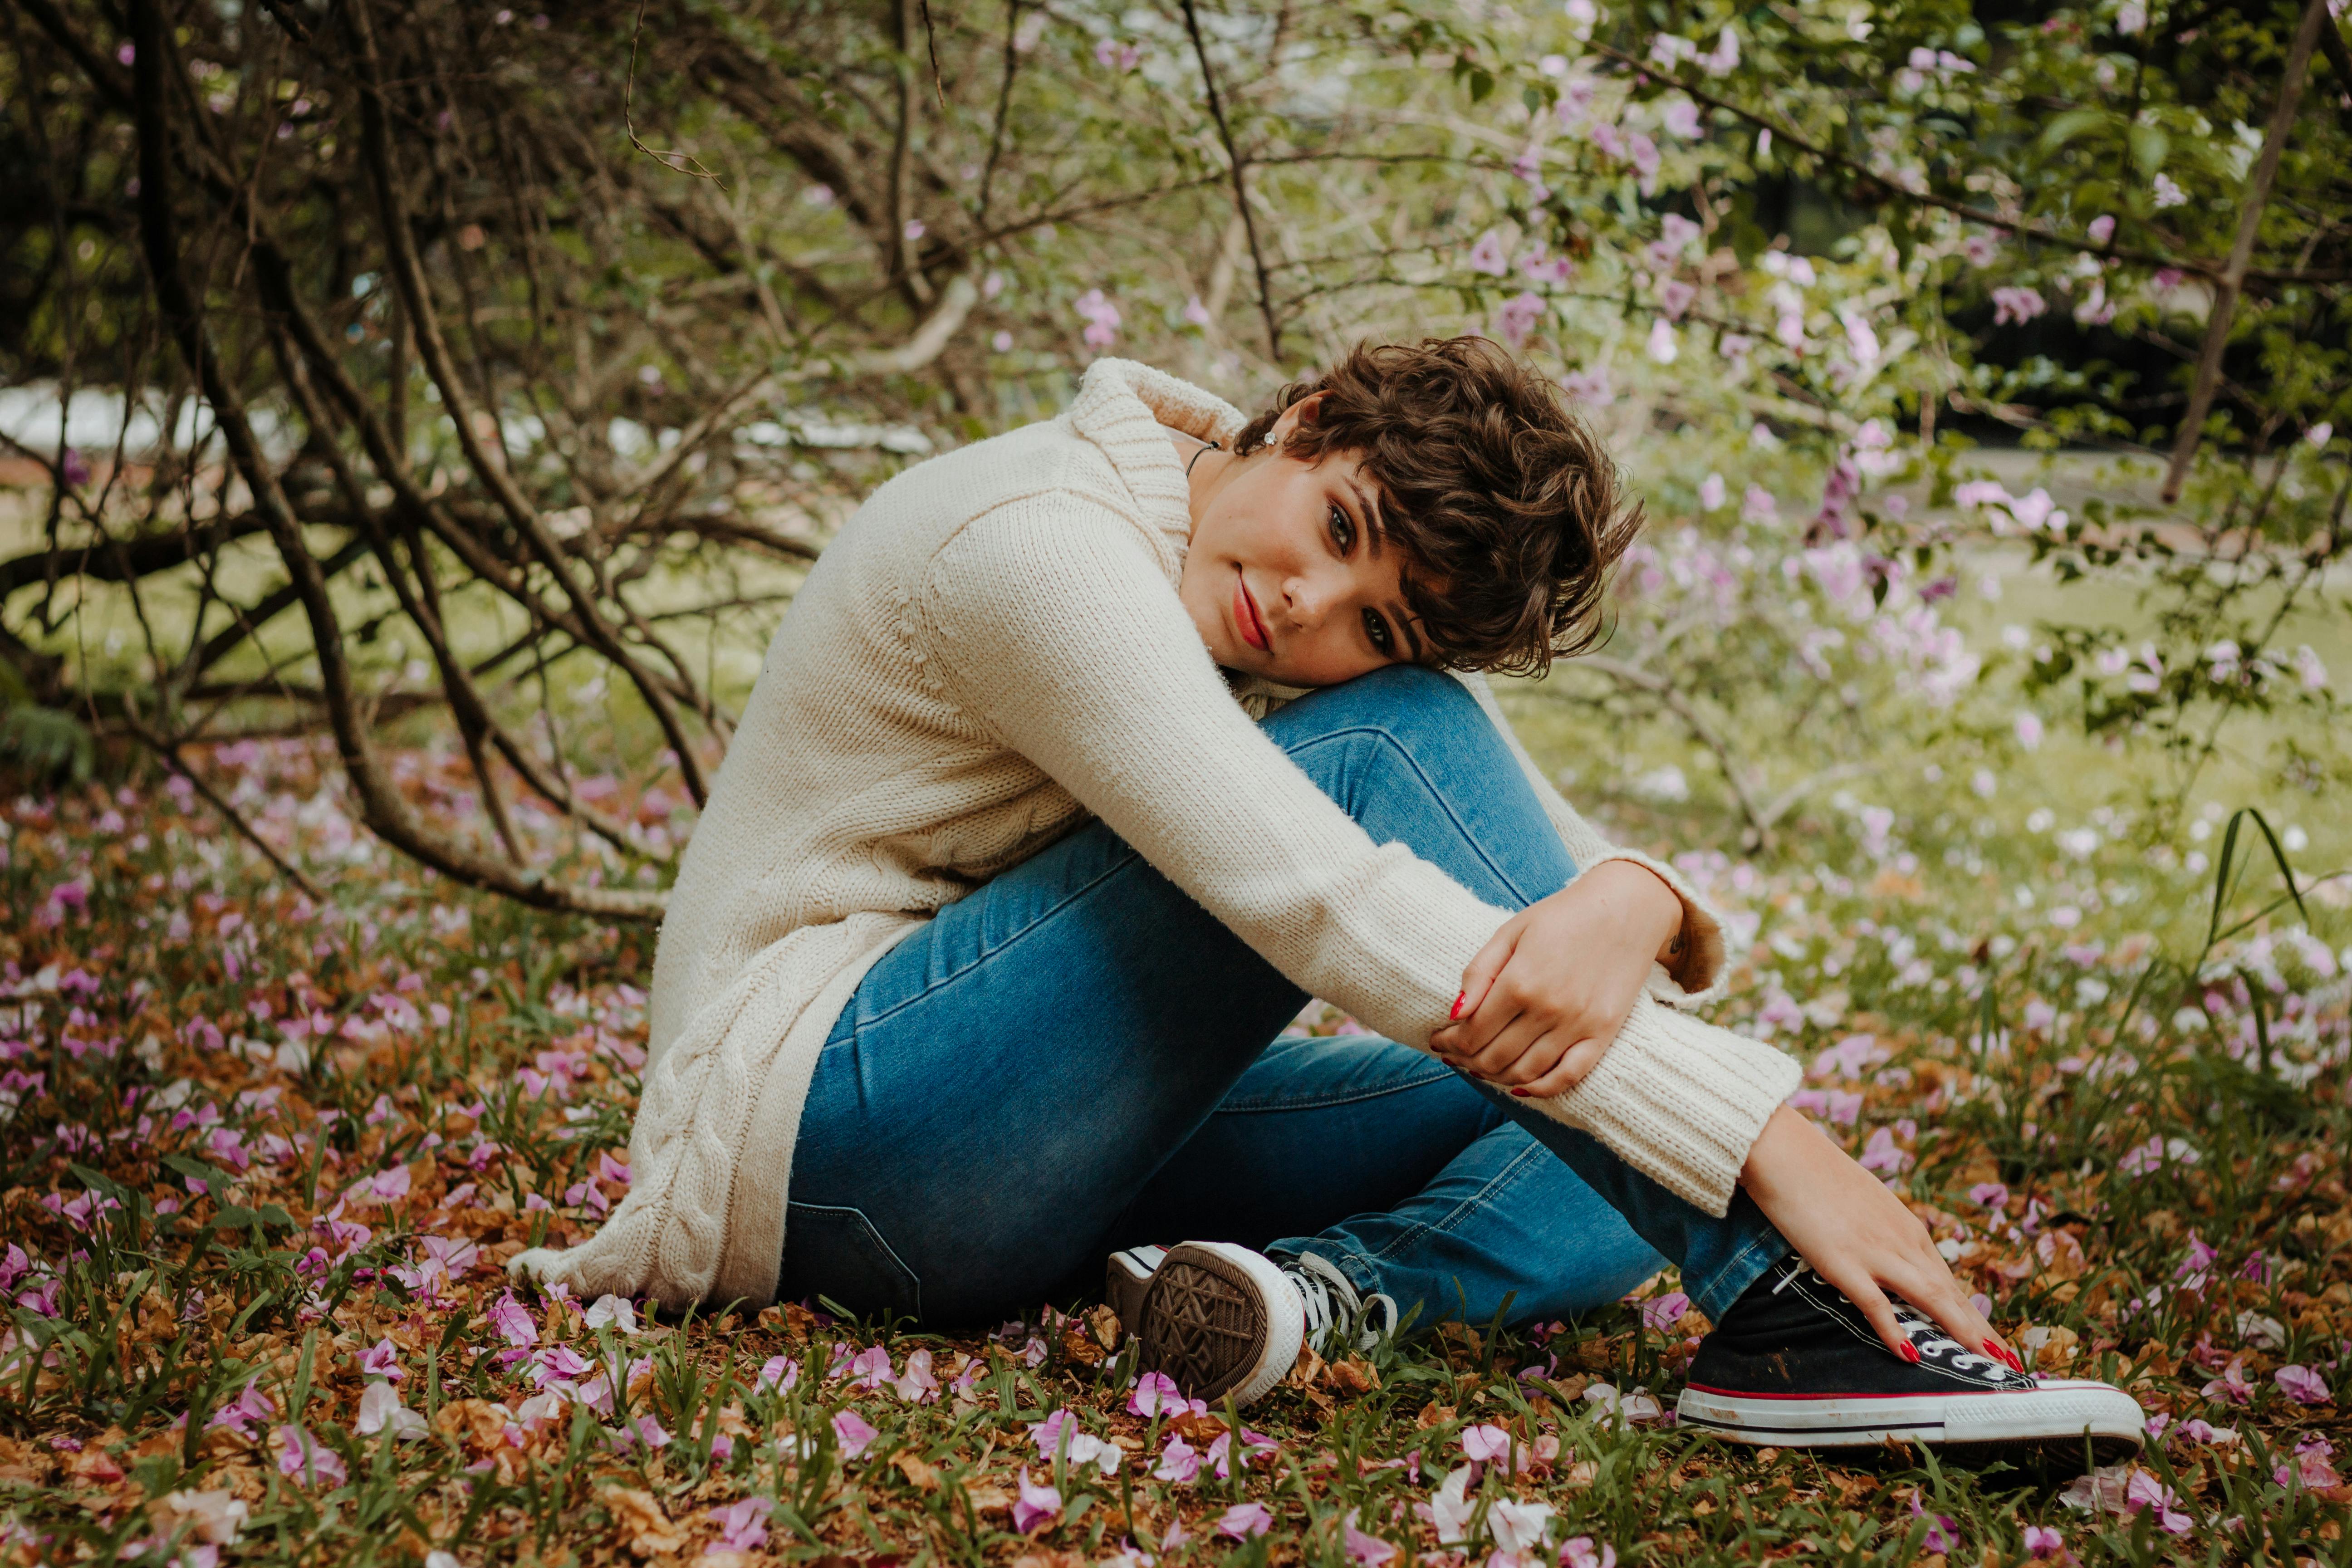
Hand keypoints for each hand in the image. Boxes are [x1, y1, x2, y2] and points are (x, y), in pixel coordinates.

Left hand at [1427, 861, 1683, 1097]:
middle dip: (1466, 1060)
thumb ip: (1480, 972)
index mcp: (1519, 981)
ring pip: (1525, 1073)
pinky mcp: (1603, 1034)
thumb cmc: (1562, 916)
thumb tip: (1454, 1012)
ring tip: (1480, 1066)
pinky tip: (1521, 1086)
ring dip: (1495, 1076)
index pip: (1472, 1032)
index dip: (1449, 1043)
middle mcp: (1547, 1009)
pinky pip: (1568, 1076)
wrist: (1626, 908)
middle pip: (1494, 1057)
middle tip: (1455, 1055)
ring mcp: (1578, 1025)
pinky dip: (1541, 1089)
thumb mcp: (1511, 931)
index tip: (1439, 1040)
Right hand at [1741, 1105, 2023, 1369]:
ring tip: (1987, 1362)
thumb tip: (1882, 1249)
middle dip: (1979, 1330)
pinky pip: (1874, 1302)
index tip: (1989, 1338)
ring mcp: (1874, 1252)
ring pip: (1930, 1297)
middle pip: (1948, 1292)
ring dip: (1962, 1331)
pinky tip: (1909, 1354)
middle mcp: (1901, 1240)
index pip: (1946, 1278)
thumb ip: (1878, 1227)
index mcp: (1905, 1226)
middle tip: (2006, 1362)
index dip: (1970, 1312)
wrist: (1784, 1150)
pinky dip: (1893, 1330)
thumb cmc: (1815, 1172)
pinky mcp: (1843, 1261)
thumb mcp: (1861, 1201)